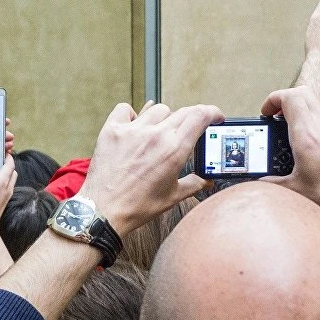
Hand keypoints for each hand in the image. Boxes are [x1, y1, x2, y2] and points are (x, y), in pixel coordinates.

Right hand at [0, 155, 17, 226]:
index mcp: (2, 180)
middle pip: (12, 172)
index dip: (8, 157)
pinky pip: (6, 188)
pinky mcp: (4, 202)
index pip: (10, 165)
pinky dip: (2, 183)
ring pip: (10, 181)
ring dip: (5, 175)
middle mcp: (8, 187)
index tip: (4, 153)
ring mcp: (7, 196)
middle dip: (7, 165)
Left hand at [78, 101, 223, 233]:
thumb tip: (207, 180)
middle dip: (191, 119)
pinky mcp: (112, 131)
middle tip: (188, 130)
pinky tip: (133, 127)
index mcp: (174, 149)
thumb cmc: (137, 206)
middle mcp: (155, 135)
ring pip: (156, 110)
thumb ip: (194, 184)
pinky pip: (125, 109)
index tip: (215, 116)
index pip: (200, 115)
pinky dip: (131, 115)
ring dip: (163, 118)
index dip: (212, 112)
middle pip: (182, 112)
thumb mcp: (173, 196)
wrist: (103, 210)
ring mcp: (132, 131)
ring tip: (159, 133)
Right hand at [259, 86, 319, 211]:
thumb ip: (273, 183)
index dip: (274, 99)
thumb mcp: (296, 189)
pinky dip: (315, 127)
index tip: (266, 113)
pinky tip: (312, 149)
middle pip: (303, 94)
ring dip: (301, 115)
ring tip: (292, 136)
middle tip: (276, 118)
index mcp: (307, 134)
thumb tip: (261, 183)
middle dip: (285, 101)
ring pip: (317, 108)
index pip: (289, 97)